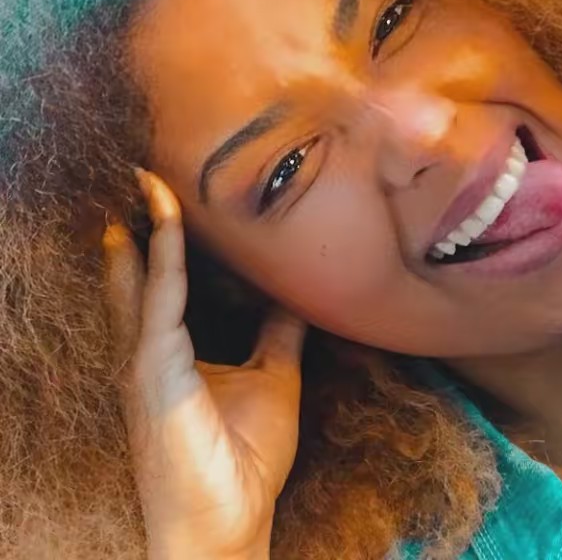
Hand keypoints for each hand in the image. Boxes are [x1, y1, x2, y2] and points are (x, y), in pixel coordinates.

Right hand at [103, 170, 304, 559]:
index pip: (158, 285)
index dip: (155, 242)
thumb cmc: (244, 458)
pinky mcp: (153, 372)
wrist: (231, 520)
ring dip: (145, 228)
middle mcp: (149, 352)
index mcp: (171, 354)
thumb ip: (277, 335)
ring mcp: (145, 361)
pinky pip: (158, 300)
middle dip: (137, 224)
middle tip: (141, 175)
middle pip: (135, 274)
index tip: (162, 199)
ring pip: (140, 278)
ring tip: (145, 182)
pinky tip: (164, 222)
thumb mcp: (273, 378)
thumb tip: (292, 297)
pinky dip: (160, 258)